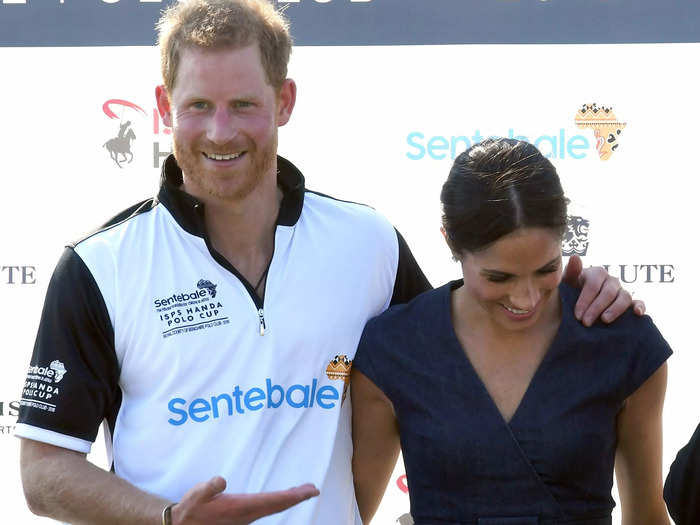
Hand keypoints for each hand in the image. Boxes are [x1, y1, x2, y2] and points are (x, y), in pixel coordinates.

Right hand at [171, 476, 318, 524]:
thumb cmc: (191, 509)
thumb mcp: (197, 495)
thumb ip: (209, 487)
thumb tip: (221, 480)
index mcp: (241, 507)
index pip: (274, 500)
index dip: (293, 496)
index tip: (310, 490)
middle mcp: (247, 515)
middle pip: (278, 505)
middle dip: (297, 497)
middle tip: (314, 489)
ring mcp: (246, 518)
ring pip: (273, 507)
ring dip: (289, 499)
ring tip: (303, 491)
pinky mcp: (243, 517)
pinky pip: (266, 508)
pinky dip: (278, 501)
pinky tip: (281, 498)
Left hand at [562, 255, 645, 326]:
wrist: (578, 302)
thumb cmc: (571, 291)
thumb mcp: (567, 282)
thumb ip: (571, 271)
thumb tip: (575, 257)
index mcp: (597, 273)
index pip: (593, 285)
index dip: (585, 300)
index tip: (577, 315)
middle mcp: (611, 280)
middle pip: (608, 293)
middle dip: (596, 308)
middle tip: (586, 323)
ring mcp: (621, 291)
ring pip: (624, 297)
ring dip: (615, 309)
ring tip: (604, 320)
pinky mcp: (630, 302)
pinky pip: (638, 302)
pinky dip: (640, 306)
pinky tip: (638, 313)